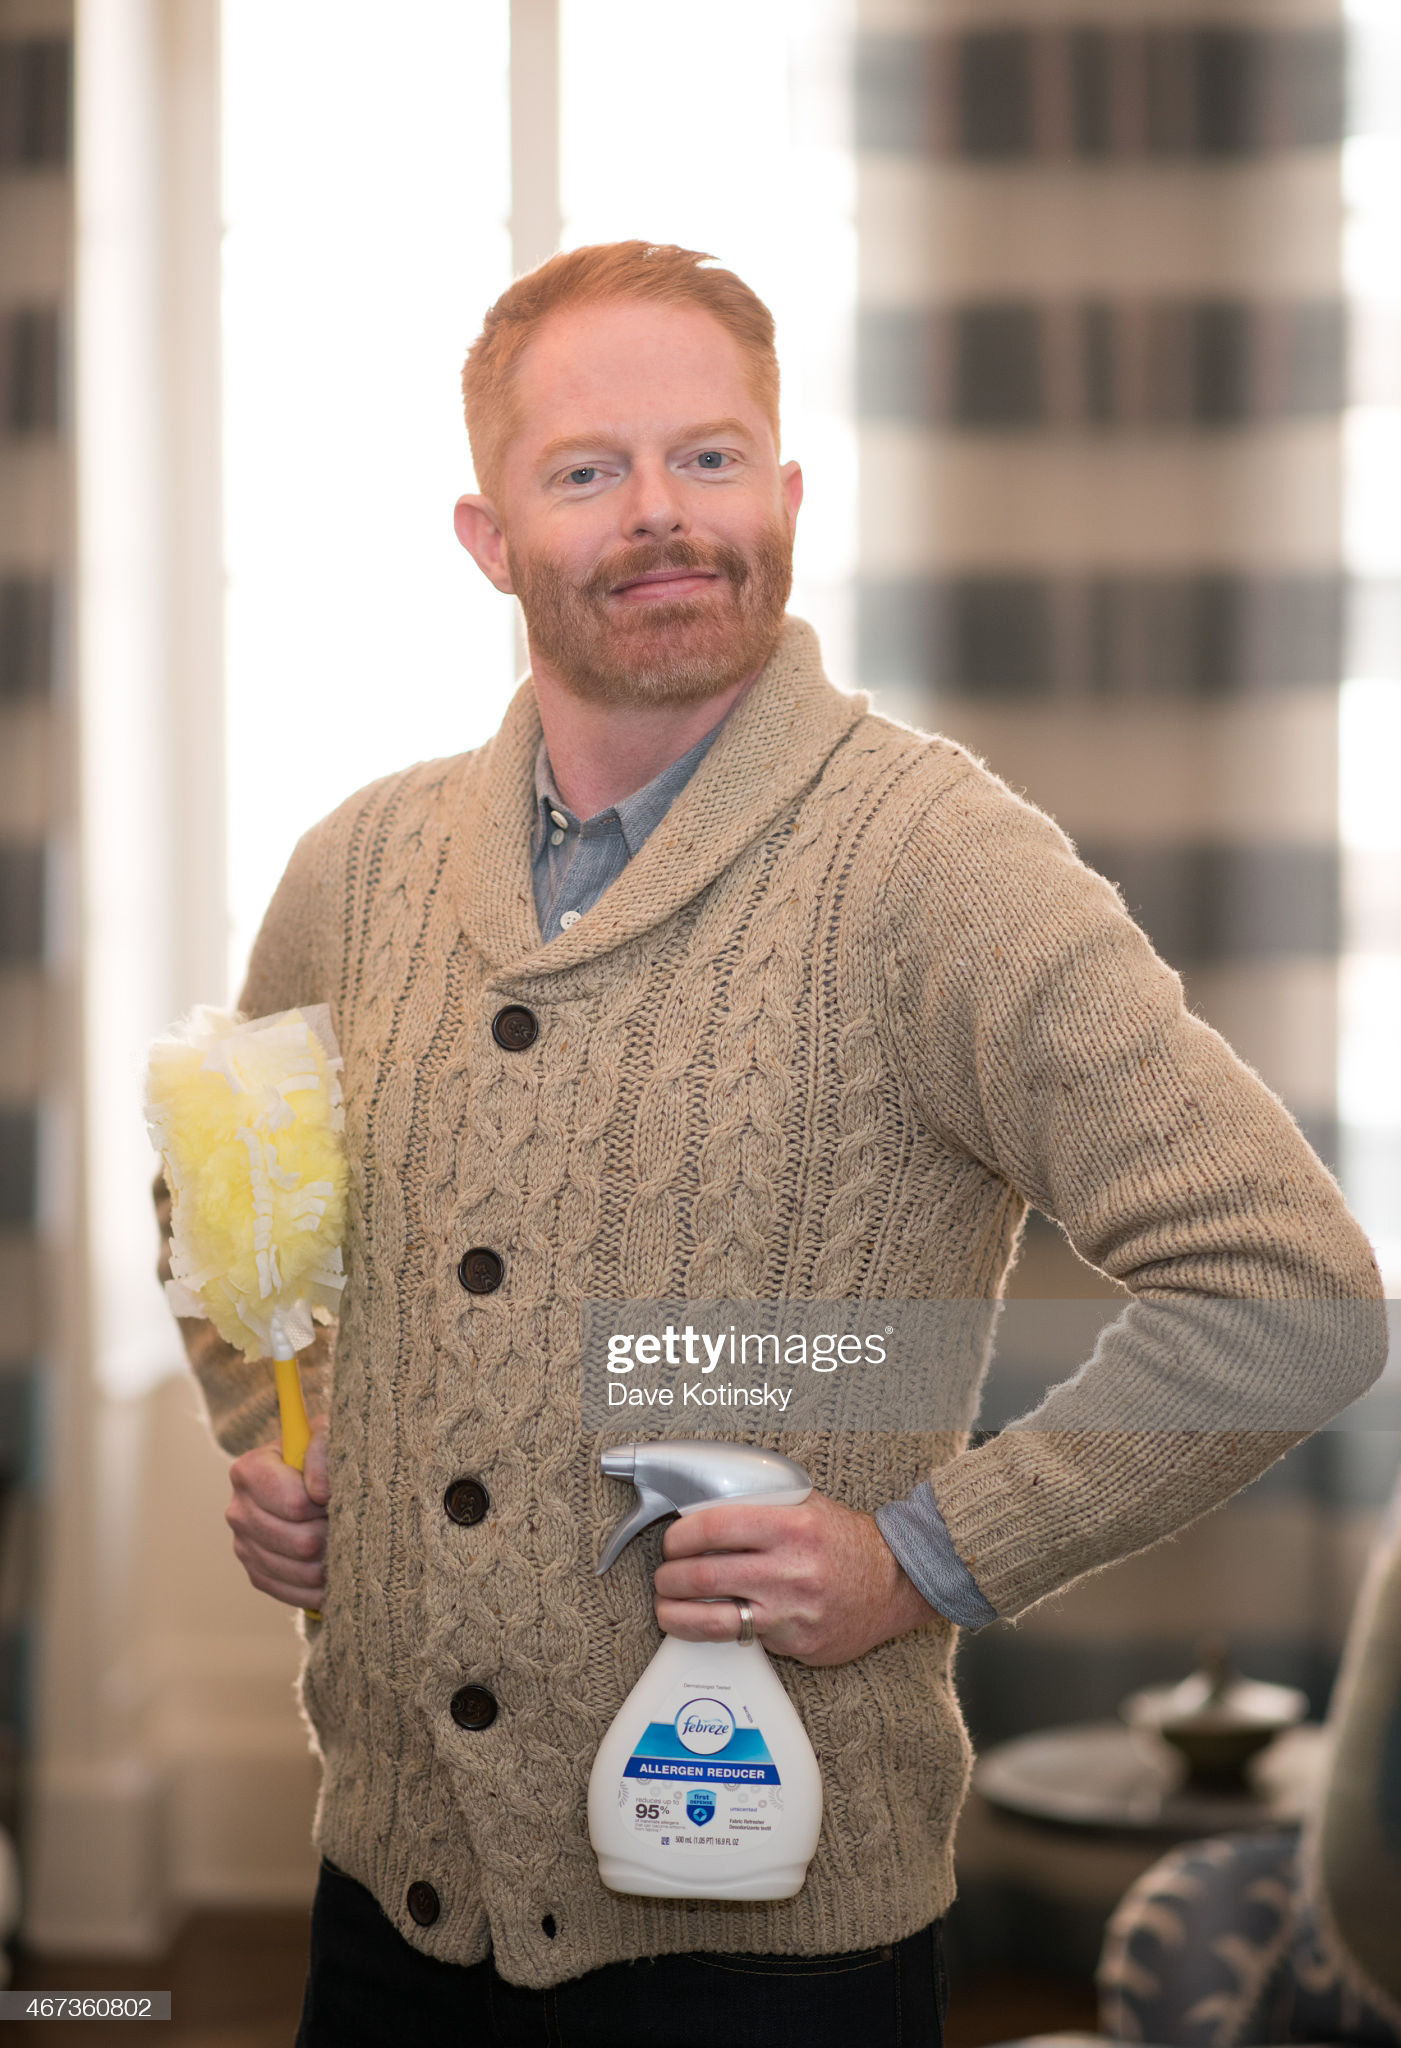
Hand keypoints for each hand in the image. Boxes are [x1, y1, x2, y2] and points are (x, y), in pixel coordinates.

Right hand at [225, 1414, 328, 1607]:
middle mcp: (238, 1510)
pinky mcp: (257, 1574)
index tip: (336, 1494)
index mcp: (249, 1470)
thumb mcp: (328, 1433)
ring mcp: (244, 1546)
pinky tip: (335, 1569)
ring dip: (332, 1560)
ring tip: (343, 1539)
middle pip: (301, 1542)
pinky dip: (321, 1587)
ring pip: (303, 1571)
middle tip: (345, 1519)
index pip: (295, 1504)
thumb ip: (324, 1445)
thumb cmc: (322, 1455)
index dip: (325, 1503)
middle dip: (333, 1533)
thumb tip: (318, 1490)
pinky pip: (294, 1594)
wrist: (313, 1480)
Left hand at [651, 1491, 939, 1666]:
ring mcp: (792, 1612)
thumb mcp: (805, 1505)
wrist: (894, 1582)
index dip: (679, 1536)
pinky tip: (704, 1623)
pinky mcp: (796, 1644)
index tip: (672, 1541)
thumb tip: (703, 1511)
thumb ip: (759, 1505)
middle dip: (669, 1577)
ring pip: (712, 1620)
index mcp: (789, 1526)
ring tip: (666, 1606)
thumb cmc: (844, 1540)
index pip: (713, 1528)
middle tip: (664, 1574)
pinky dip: (715, 1632)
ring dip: (676, 1614)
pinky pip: (742, 1640)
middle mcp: (789, 1569)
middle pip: (703, 1576)